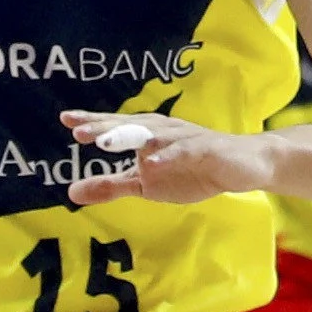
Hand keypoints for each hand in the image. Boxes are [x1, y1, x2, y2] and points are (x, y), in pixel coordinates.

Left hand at [60, 109, 272, 205]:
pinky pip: (184, 151)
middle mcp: (163, 130)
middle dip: (104, 126)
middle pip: (129, 125)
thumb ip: (111, 186)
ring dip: (129, 136)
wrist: (245, 166)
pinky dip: (167, 155)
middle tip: (78, 130)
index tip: (66, 118)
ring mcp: (184, 138)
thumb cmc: (194, 170)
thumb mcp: (147, 185)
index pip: (115, 126)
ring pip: (153, 134)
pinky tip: (150, 162)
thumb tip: (71, 193)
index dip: (92, 121)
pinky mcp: (205, 150)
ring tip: (103, 143)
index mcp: (148, 134)